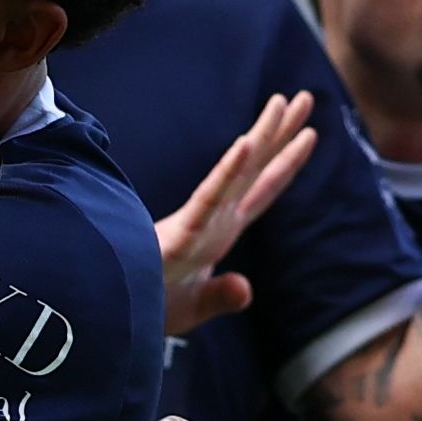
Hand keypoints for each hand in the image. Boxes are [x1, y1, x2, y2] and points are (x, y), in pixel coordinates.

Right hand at [157, 95, 318, 338]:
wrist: (111, 323)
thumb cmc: (144, 309)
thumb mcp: (191, 308)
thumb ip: (220, 297)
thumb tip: (245, 289)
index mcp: (219, 233)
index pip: (262, 192)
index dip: (287, 163)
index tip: (310, 132)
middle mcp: (214, 220)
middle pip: (257, 171)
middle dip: (281, 133)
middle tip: (305, 97)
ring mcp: (200, 224)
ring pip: (238, 174)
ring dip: (261, 137)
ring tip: (281, 102)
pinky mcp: (183, 234)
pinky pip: (210, 198)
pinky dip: (229, 172)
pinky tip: (246, 145)